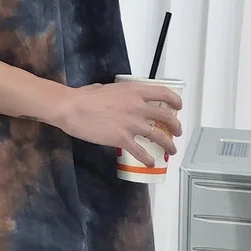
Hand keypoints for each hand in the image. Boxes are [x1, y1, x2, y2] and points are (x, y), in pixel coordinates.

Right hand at [56, 82, 182, 166]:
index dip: (175, 101)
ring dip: (168, 144)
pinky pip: (141, 152)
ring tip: (172, 150)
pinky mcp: (122, 139)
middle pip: (166, 116)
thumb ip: (116, 93)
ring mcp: (132, 124)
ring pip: (159, 136)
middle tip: (177, 132)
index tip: (177, 107)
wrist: (72, 108)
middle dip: (176, 126)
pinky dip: (148, 159)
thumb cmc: (84, 96)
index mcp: (134, 91)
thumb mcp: (106, 87)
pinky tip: (150, 163)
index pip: (164, 93)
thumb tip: (114, 96)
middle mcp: (138, 106)